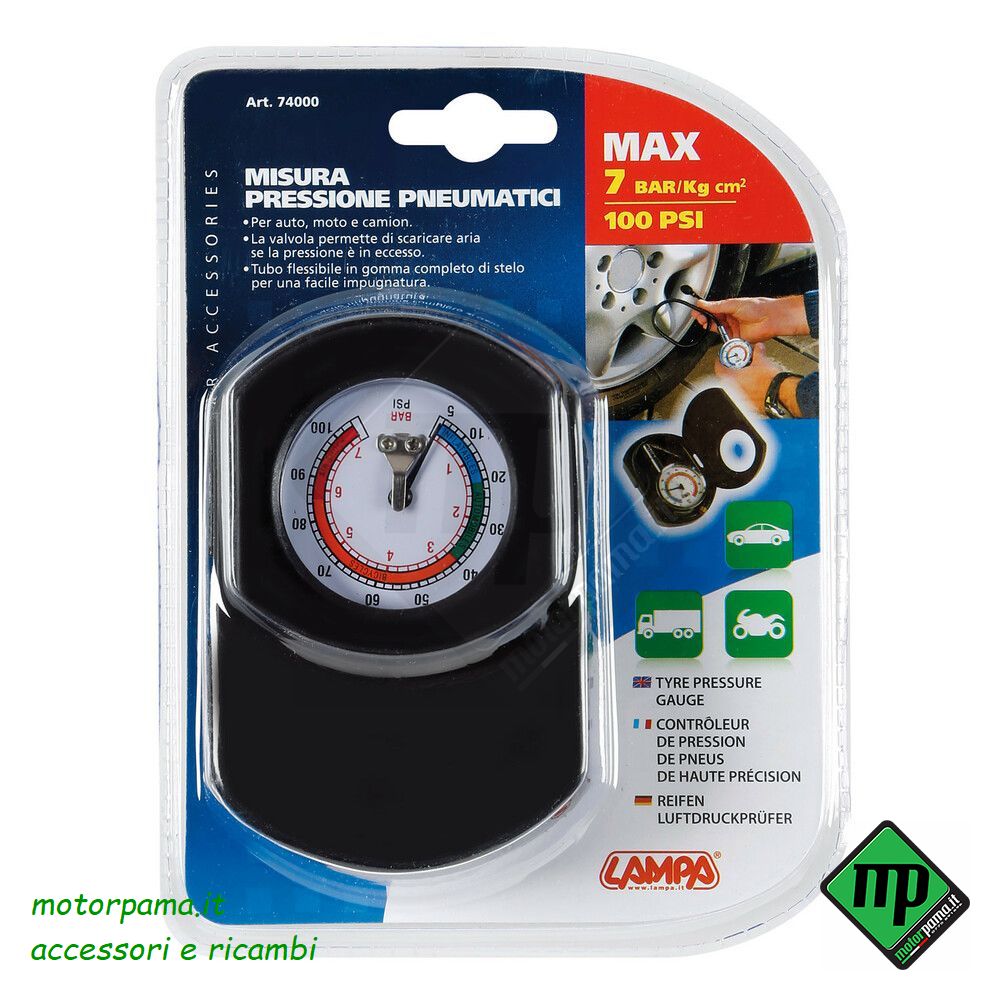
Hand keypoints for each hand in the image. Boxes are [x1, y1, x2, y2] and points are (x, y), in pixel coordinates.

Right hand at [694, 295, 808, 342]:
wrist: (771, 319)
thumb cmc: (759, 307)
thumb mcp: (734, 304)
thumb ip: (717, 306)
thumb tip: (703, 303)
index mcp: (730, 308)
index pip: (712, 310)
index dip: (704, 311)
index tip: (696, 311)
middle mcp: (731, 319)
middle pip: (713, 321)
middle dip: (705, 319)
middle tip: (700, 318)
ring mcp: (734, 329)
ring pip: (718, 330)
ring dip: (712, 328)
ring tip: (708, 324)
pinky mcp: (737, 339)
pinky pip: (726, 341)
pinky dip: (722, 339)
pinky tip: (720, 334)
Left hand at [713, 344, 801, 416]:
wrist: (780, 394)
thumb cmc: (770, 380)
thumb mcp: (762, 361)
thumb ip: (758, 352)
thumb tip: (758, 347)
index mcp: (733, 378)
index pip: (719, 369)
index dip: (719, 362)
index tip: (721, 359)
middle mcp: (734, 390)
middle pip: (726, 379)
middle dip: (731, 372)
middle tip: (736, 366)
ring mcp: (741, 398)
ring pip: (735, 388)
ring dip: (739, 381)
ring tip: (747, 376)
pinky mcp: (750, 405)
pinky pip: (744, 396)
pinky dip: (747, 390)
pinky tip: (754, 386)